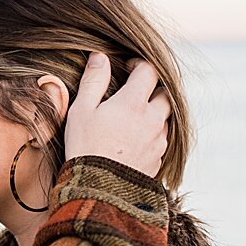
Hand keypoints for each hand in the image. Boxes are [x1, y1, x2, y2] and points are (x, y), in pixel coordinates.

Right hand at [63, 54, 170, 178]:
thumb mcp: (80, 111)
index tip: (127, 67)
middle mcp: (153, 119)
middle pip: (165, 93)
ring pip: (165, 117)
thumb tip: (100, 57)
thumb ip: (93, 81)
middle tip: (135, 91)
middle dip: (153, 88)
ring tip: (132, 118)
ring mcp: (159, 140)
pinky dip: (151, 134)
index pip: (148, 71)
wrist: (98, 189)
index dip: (138, 65)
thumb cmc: (84, 147)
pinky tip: (132, 141)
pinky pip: (160, 139)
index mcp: (134, 103)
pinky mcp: (159, 159)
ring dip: (153, 112)